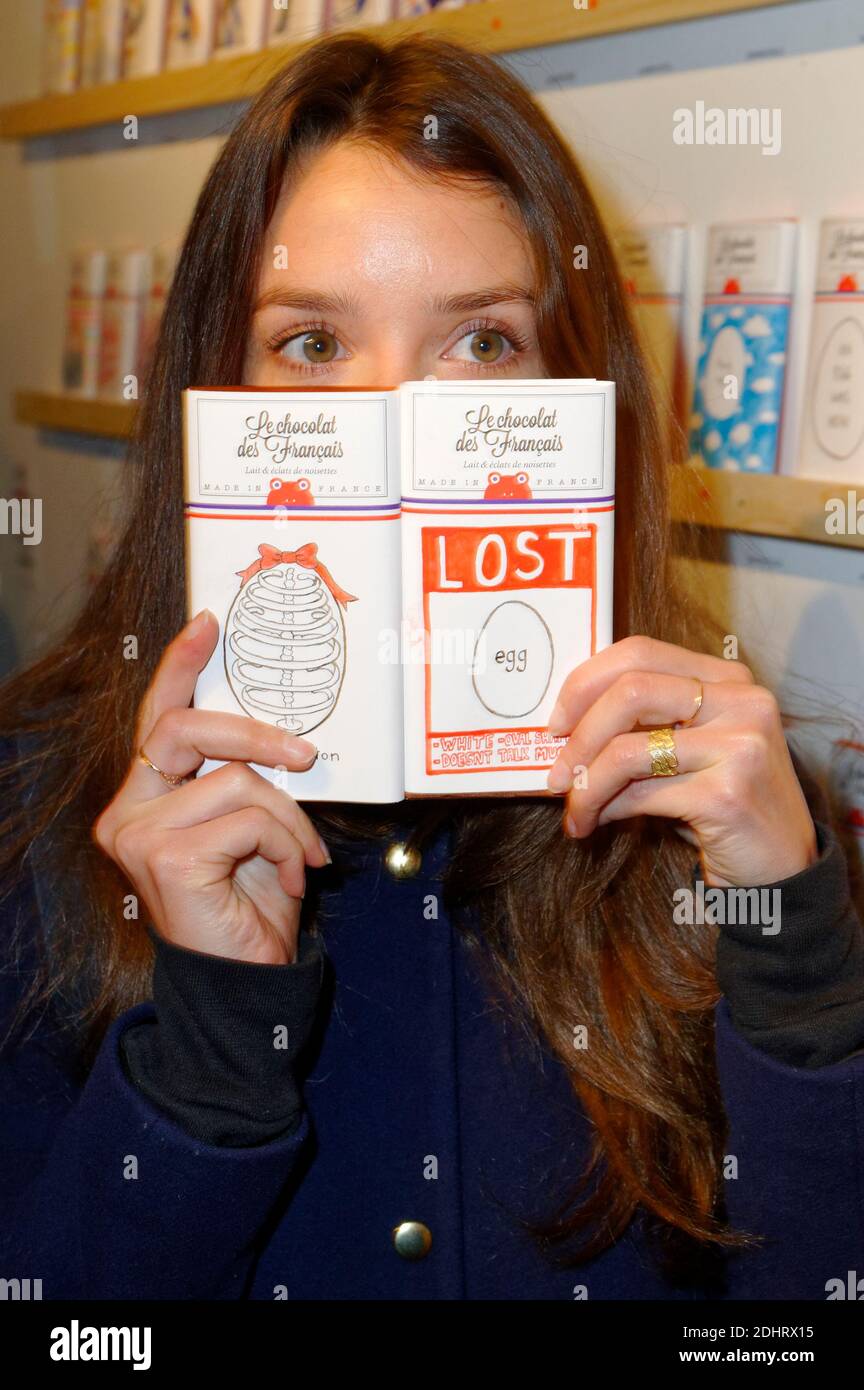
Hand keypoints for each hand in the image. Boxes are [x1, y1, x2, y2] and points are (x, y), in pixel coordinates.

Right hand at [93, 609, 330, 964]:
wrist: (245, 982)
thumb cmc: (250, 906)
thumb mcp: (252, 828)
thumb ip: (247, 779)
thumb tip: (283, 734)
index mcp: (147, 797)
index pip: (156, 718)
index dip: (180, 666)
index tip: (207, 624)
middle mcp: (128, 811)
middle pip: (185, 727)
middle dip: (256, 733)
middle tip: (305, 756)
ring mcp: (138, 835)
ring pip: (236, 779)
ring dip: (289, 817)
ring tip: (302, 857)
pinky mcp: (165, 858)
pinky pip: (250, 818)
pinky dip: (287, 844)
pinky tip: (293, 878)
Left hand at [545, 635, 817, 887]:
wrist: (782, 868)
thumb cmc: (722, 805)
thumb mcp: (689, 750)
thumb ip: (645, 724)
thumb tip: (565, 725)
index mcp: (729, 679)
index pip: (640, 652)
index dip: (585, 683)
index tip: (557, 722)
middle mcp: (742, 702)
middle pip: (630, 690)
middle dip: (579, 735)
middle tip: (555, 772)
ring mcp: (739, 746)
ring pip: (628, 749)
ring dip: (585, 785)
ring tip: (574, 809)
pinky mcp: (727, 794)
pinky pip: (639, 795)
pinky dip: (604, 809)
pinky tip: (595, 823)